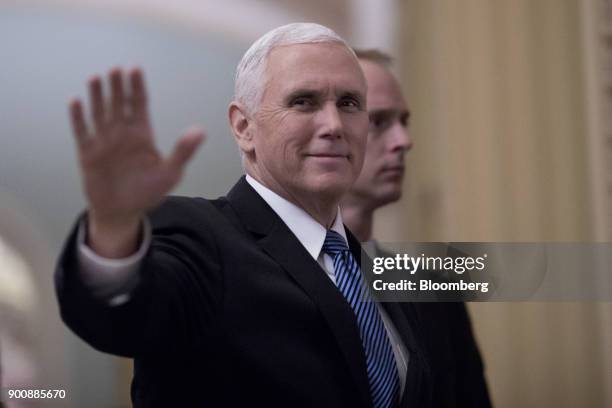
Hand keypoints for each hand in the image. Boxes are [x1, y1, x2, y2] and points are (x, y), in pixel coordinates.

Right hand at [69, 68, 203, 255]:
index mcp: (142, 134)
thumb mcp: (171, 172)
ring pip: (100, 113)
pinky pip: (82, 132)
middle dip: (117, 86)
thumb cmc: (148, 192)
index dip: (137, 86)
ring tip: (96, 78)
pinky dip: (78, 118)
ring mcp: (104, 142)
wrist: (123, 212)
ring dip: (97, 96)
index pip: (139, 103)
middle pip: (119, 104)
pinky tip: (76, 101)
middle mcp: (122, 133)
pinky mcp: (88, 154)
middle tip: (116, 69)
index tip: (135, 68)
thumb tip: (200, 131)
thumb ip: (183, 151)